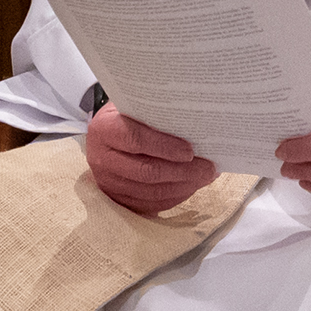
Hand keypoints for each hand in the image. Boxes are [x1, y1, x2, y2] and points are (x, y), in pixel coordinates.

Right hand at [84, 105, 214, 215]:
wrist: (105, 135)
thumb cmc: (126, 116)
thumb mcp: (135, 106)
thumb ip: (156, 113)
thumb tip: (196, 124)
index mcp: (104, 130)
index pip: (135, 140)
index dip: (164, 147)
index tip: (190, 151)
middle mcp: (101, 159)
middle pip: (146, 172)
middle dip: (183, 172)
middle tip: (208, 168)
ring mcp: (108, 182)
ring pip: (151, 192)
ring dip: (183, 186)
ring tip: (205, 177)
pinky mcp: (118, 198)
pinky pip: (150, 204)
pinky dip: (175, 197)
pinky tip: (191, 186)